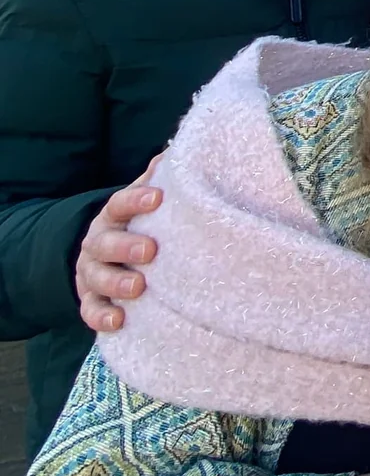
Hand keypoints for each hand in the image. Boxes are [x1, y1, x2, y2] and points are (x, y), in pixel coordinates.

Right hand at [76, 158, 162, 333]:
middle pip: (105, 242)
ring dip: (115, 283)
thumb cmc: (138, 226)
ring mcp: (91, 273)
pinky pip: (90, 310)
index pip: (119, 204)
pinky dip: (101, 317)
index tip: (157, 197)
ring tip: (138, 288)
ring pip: (96, 277)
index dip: (136, 200)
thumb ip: (158, 182)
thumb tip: (174, 154)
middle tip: (150, 250)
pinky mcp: (90, 300)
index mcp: (113, 216)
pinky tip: (118, 321)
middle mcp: (97, 243)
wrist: (105, 256)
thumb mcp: (145, 203)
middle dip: (126, 246)